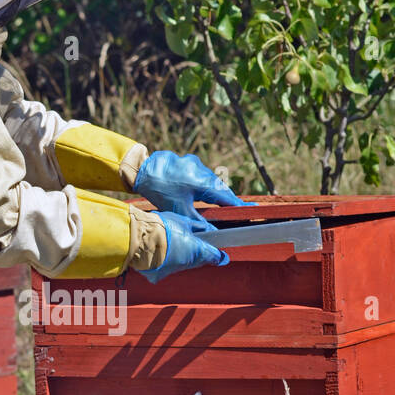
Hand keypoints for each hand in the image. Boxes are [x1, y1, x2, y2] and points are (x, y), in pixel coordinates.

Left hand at [133, 150, 254, 218]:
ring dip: (212, 192)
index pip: (227, 197)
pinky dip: (201, 185)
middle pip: (220, 188)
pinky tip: (197, 192)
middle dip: (226, 200)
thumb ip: (199, 222)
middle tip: (236, 210)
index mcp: (204, 182)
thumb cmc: (160, 190)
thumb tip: (213, 233)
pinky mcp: (187, 162)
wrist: (142, 170)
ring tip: (217, 204)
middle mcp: (203, 170)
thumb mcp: (180, 210)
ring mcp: (194, 164)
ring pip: (209, 181)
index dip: (239, 206)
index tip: (252, 210)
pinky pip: (200, 175)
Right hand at [141, 212, 229, 283]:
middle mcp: (187, 264)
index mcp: (197, 250)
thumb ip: (198, 228)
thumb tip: (209, 230)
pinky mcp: (158, 276)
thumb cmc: (161, 227)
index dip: (219, 256)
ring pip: (180, 265)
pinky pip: (164, 270)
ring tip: (169, 245)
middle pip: (196, 261)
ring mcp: (172, 271)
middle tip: (189, 243)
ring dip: (178, 257)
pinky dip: (163, 263)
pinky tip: (157, 253)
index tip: (222, 256)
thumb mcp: (183, 221)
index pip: (214, 257)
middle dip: (195, 253)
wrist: (138, 238)